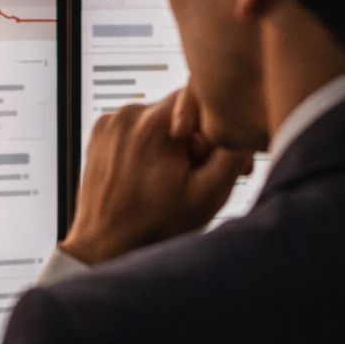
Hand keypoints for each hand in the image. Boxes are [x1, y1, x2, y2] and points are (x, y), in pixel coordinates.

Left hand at [61, 85, 253, 265]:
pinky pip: (136, 128)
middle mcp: (129, 114)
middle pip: (179, 109)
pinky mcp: (100, 133)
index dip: (215, 129)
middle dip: (193, 138)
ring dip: (170, 142)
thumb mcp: (209, 194)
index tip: (212, 160)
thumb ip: (233, 152)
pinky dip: (147, 146)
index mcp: (155, 122)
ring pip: (158, 118)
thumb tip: (244, 124)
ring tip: (167, 178)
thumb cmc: (154, 226)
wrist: (106, 245)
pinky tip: (148, 175)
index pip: (202, 98)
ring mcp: (110, 122)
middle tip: (194, 174)